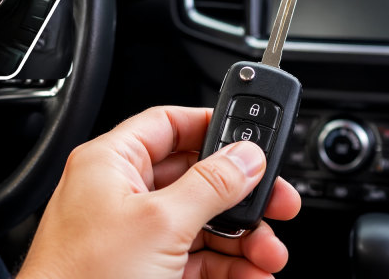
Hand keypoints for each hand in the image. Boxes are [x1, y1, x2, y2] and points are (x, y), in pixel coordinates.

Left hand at [18, 107, 300, 278]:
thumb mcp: (160, 224)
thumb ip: (210, 185)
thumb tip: (244, 156)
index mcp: (111, 163)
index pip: (168, 124)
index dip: (212, 127)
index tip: (251, 141)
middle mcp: (120, 194)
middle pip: (195, 178)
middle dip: (240, 197)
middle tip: (276, 203)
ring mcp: (132, 234)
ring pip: (200, 223)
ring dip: (241, 239)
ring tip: (269, 254)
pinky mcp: (142, 269)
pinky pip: (193, 257)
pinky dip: (225, 267)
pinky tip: (251, 276)